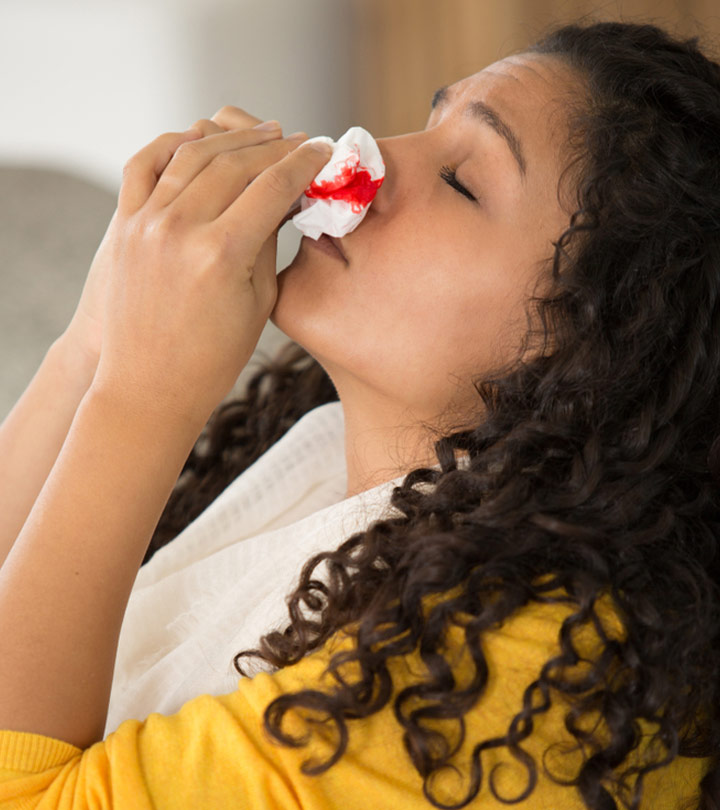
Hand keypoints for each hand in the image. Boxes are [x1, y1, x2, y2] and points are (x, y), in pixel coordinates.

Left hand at [59, 107, 279, 376]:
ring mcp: (146, 223)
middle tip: (298, 142)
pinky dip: (175, 142)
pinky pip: (146, 163)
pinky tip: (202, 138)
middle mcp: (180, 229)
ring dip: (233, 138)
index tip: (323, 150)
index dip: (304, 163)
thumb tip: (283, 195)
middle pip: (236, 162)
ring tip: (261, 133)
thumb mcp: (259, 302)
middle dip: (275, 146)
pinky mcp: (125, 225)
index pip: (273, 186)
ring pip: (194, 154)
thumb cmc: (213, 357)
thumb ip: (268, 240)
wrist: (149, 387)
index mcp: (221, 255)